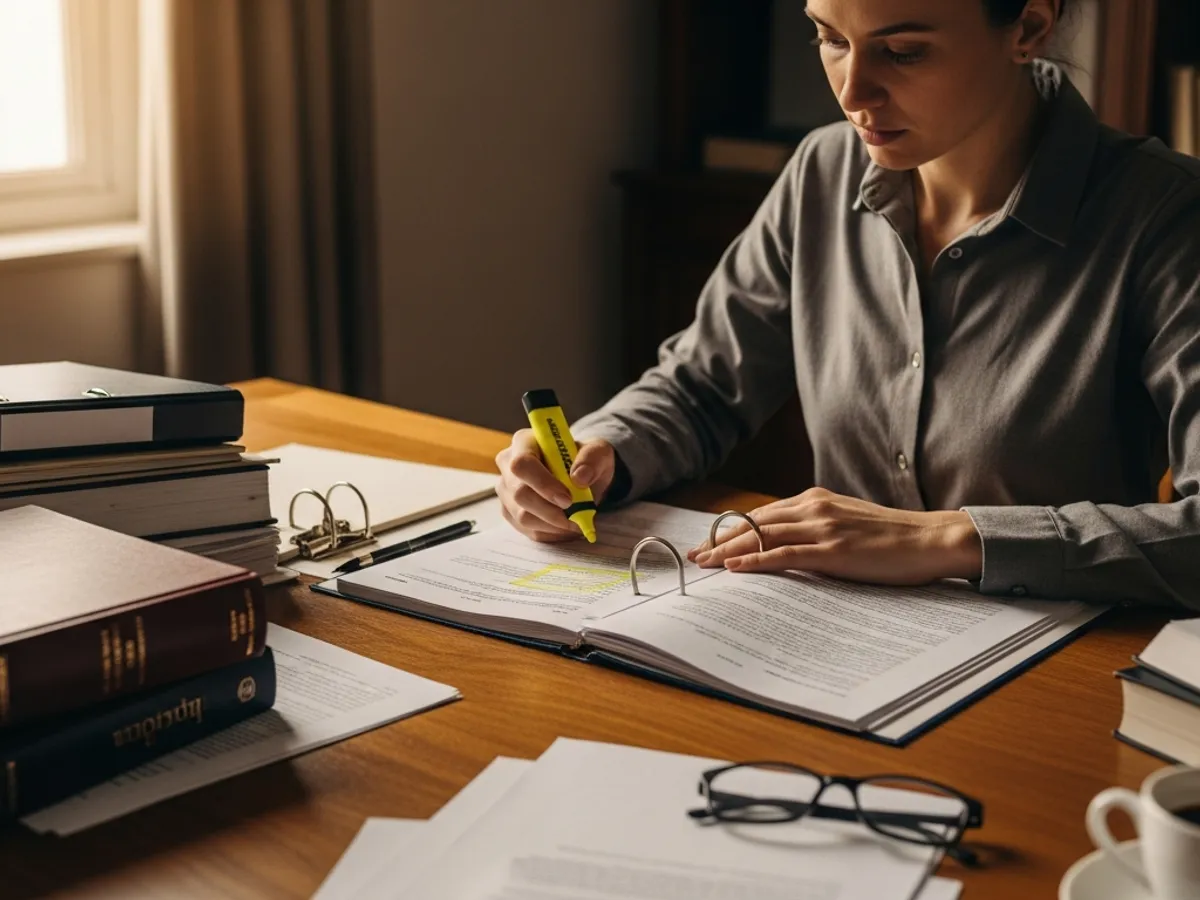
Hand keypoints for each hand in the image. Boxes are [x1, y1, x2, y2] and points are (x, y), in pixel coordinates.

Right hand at [495, 431, 614, 541]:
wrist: (581, 478)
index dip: (543, 484)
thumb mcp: (598, 452)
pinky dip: (551, 533)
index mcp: (524, 442)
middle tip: (575, 516)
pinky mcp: (510, 511)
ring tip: (575, 521)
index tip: (568, 498)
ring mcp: (506, 490)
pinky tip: (565, 526)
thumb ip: (593, 459)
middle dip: (550, 510)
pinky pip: (527, 530)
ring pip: (523, 516)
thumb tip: (580, 477)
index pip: (522, 463)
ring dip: (553, 524)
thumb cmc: (585, 461)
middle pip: (520, 494)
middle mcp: (508, 464)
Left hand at [687, 487, 982, 585]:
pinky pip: (784, 554)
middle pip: (754, 523)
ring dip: (728, 551)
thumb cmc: (892, 537)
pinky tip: (735, 568)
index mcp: (815, 499)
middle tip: (694, 555)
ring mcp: (823, 527)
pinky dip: (755, 561)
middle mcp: (814, 507)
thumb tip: (788, 544)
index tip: (708, 542)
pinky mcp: (833, 550)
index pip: (761, 514)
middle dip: (720, 540)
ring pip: (762, 537)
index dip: (731, 529)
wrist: (931, 539)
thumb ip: (816, 527)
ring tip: (704, 563)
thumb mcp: (847, 523)